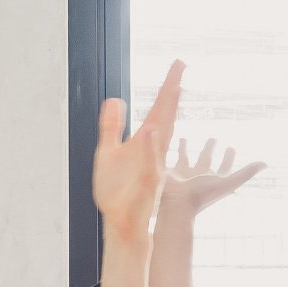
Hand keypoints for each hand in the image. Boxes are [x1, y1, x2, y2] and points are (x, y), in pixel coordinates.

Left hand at [92, 60, 182, 242]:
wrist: (120, 222)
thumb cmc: (117, 192)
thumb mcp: (107, 152)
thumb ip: (111, 127)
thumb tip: (114, 100)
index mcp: (145, 143)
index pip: (158, 110)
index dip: (167, 87)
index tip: (178, 65)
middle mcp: (153, 151)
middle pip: (164, 116)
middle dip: (171, 91)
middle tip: (180, 66)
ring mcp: (152, 167)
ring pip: (161, 137)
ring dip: (166, 113)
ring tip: (173, 88)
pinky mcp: (146, 185)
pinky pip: (151, 164)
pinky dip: (151, 148)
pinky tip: (151, 131)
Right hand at [160, 138, 265, 221]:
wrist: (176, 204)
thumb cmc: (203, 195)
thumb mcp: (228, 182)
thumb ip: (246, 173)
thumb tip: (266, 163)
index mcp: (213, 180)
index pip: (223, 167)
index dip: (228, 158)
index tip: (231, 147)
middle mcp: (198, 177)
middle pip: (206, 160)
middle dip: (209, 149)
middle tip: (213, 138)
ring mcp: (183, 174)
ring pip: (186, 158)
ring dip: (186, 148)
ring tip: (185, 138)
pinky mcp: (169, 172)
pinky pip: (170, 157)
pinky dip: (171, 149)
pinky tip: (169, 140)